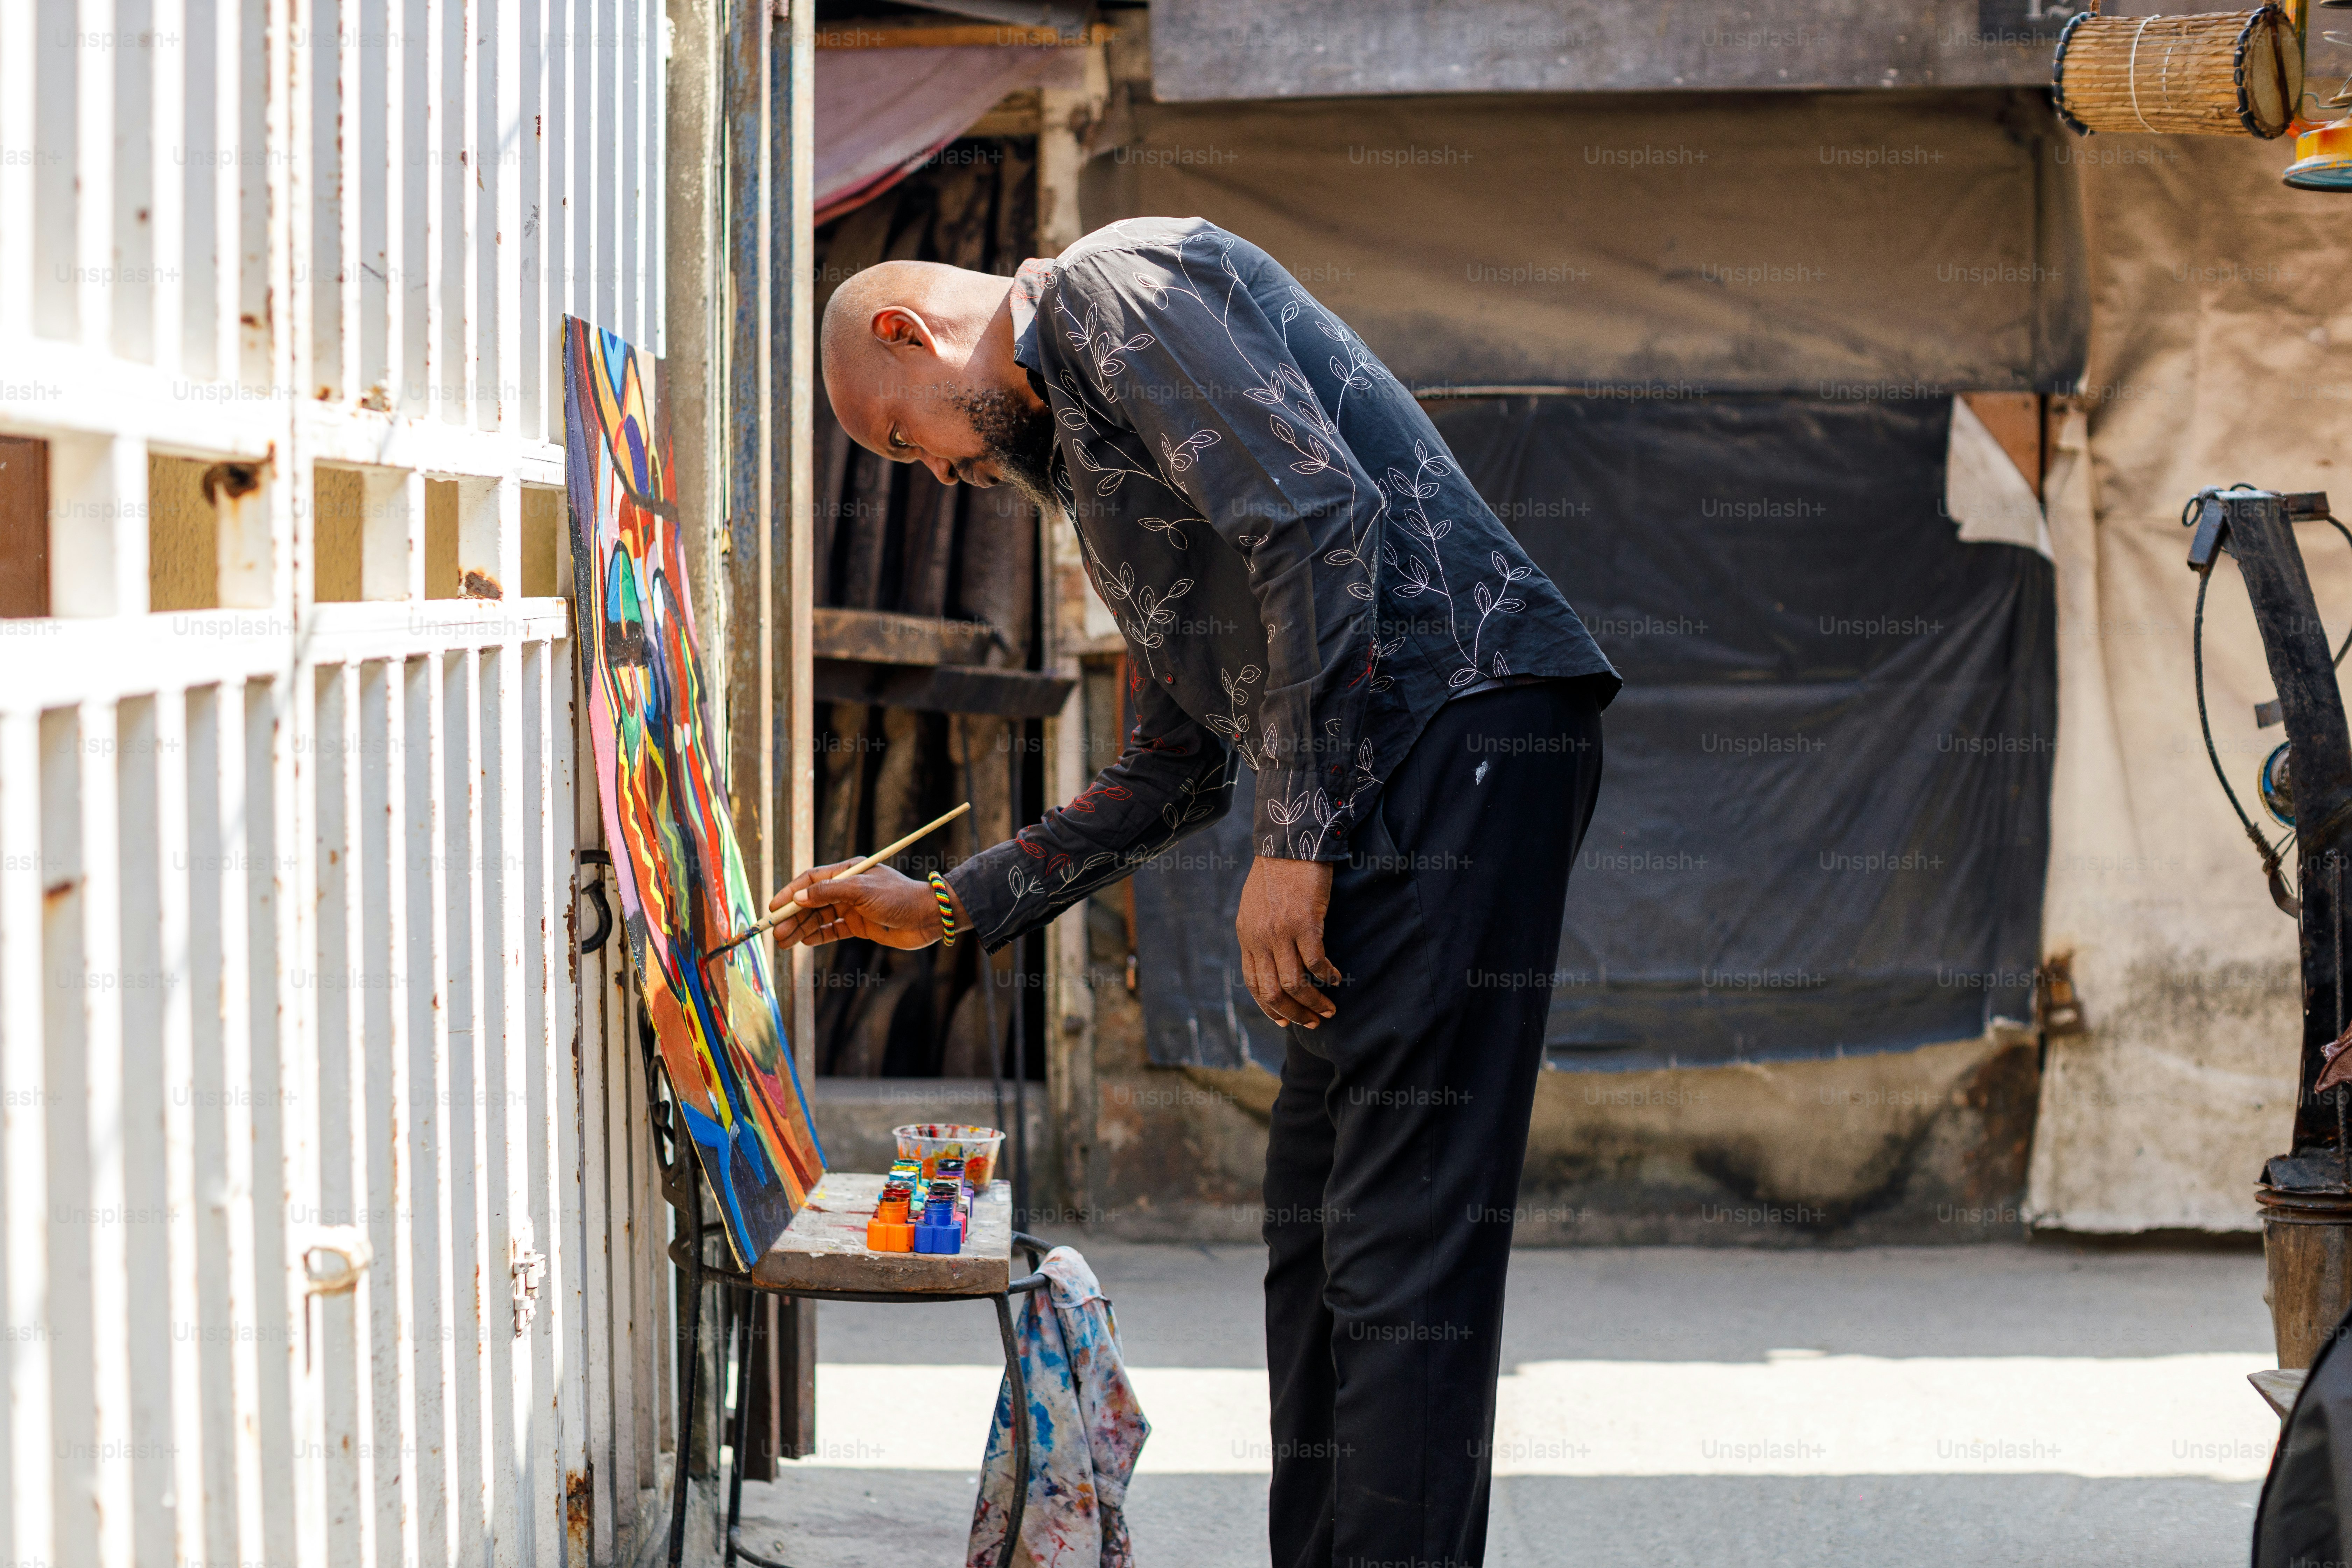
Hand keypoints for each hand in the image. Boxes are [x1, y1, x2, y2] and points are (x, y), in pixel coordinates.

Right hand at [765, 862, 956, 949]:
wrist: (929, 917)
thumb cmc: (899, 897)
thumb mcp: (862, 890)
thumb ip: (829, 892)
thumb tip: (799, 897)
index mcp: (848, 872)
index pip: (810, 881)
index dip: (790, 894)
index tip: (773, 908)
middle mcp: (848, 889)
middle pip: (812, 902)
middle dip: (792, 917)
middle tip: (775, 933)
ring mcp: (853, 908)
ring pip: (819, 918)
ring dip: (801, 929)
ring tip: (783, 942)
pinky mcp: (860, 926)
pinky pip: (833, 931)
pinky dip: (818, 936)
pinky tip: (804, 942)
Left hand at [1236, 855, 1340, 1028]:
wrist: (1289, 843)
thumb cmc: (1276, 873)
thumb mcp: (1254, 907)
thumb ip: (1259, 934)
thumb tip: (1271, 960)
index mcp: (1247, 936)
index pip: (1253, 984)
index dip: (1269, 1008)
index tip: (1285, 1021)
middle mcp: (1259, 938)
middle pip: (1272, 991)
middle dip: (1293, 1013)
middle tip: (1313, 1021)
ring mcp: (1280, 932)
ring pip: (1293, 983)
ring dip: (1313, 1001)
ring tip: (1329, 1008)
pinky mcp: (1304, 923)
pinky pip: (1315, 962)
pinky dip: (1326, 976)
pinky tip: (1335, 979)